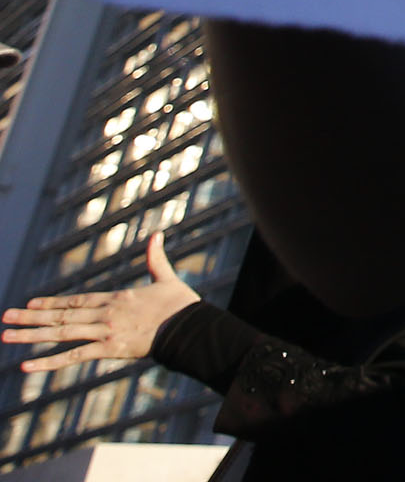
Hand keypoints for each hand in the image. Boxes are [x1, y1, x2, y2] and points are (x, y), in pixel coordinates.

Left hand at [3, 233, 198, 372]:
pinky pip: (73, 357)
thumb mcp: (166, 279)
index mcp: (115, 298)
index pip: (75, 300)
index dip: (51, 302)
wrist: (191, 328)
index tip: (29, 304)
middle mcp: (104, 314)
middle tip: (5, 318)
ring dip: (30, 336)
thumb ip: (156, 258)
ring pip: (60, 334)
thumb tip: (157, 234)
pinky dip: (48, 363)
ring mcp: (104, 332)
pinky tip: (27, 366)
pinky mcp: (109, 349)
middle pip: (60, 316)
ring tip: (7, 336)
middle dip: (30, 317)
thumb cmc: (181, 304)